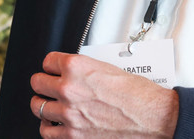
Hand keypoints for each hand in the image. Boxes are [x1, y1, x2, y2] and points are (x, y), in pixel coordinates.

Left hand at [29, 53, 176, 137]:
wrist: (155, 119)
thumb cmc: (139, 96)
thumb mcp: (108, 69)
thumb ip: (85, 71)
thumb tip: (74, 73)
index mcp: (77, 67)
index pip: (48, 62)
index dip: (52, 66)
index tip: (53, 70)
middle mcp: (69, 89)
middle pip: (38, 83)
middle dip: (44, 84)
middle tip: (49, 87)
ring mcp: (69, 114)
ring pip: (38, 107)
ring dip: (44, 105)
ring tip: (49, 105)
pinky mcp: (73, 136)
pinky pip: (47, 131)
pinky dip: (49, 127)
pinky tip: (54, 124)